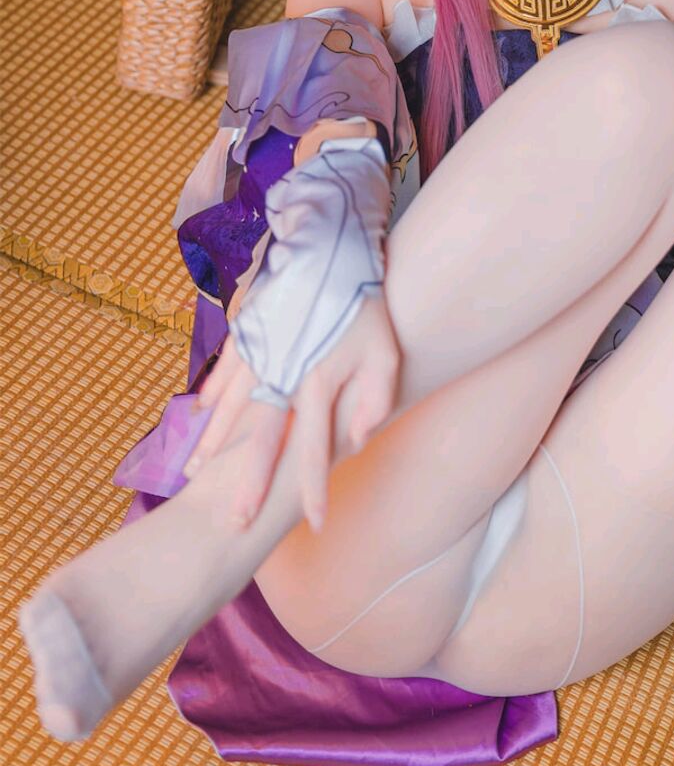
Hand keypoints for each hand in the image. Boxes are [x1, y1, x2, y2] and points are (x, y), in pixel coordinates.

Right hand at [182, 292, 402, 531]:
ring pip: (229, 409)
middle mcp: (280, 374)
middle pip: (259, 440)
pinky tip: (198, 417)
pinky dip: (210, 396)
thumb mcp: (386, 348)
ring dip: (212, 446)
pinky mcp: (244, 330)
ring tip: (194, 476)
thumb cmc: (363, 300)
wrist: (328, 242)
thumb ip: (377, 397)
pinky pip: (223, 372)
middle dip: (247, 485)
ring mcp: (256, 352)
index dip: (314, 488)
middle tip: (234, 523)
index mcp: (317, 382)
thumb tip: (358, 439)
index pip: (314, 449)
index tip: (315, 523)